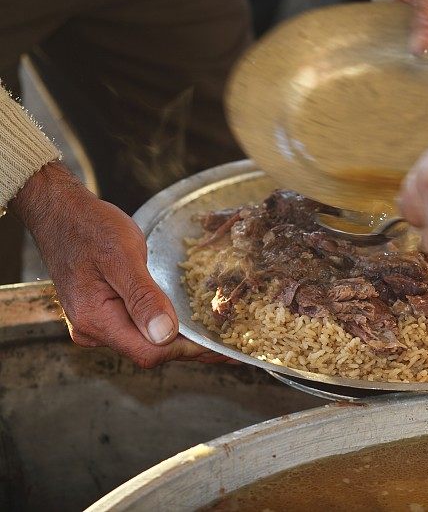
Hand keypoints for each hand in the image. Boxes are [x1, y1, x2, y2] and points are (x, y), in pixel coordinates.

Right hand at [11, 163, 228, 366]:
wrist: (61, 213)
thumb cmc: (90, 227)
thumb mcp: (122, 257)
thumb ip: (143, 297)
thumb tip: (164, 334)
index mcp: (95, 320)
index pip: (149, 352)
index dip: (188, 350)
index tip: (221, 346)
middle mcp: (93, 330)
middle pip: (150, 352)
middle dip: (189, 348)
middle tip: (229, 346)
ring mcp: (96, 325)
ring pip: (146, 343)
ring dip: (179, 340)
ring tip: (215, 336)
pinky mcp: (104, 315)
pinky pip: (139, 329)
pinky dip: (165, 328)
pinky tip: (188, 324)